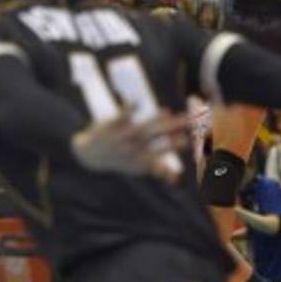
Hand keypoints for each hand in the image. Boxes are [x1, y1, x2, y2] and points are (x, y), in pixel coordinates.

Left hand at [71, 108, 190, 182]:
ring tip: (167, 113)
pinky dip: (129, 108)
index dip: (177, 146)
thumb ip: (159, 171)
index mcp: (144, 158)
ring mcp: (125, 135)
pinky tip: (136, 102)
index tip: (190, 140)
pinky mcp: (114, 124)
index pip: (164, 152)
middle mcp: (136, 147)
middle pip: (158, 137)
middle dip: (173, 130)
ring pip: (143, 128)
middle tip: (189, 122)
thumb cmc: (122, 159)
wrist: (91, 155)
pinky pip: (123, 115)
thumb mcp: (139, 167)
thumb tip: (177, 179)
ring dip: (154, 121)